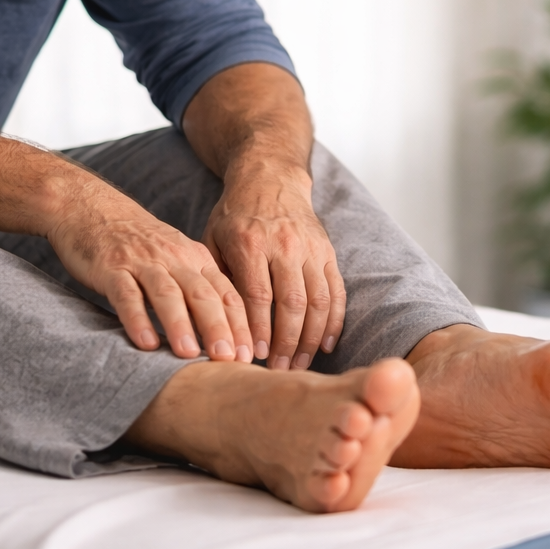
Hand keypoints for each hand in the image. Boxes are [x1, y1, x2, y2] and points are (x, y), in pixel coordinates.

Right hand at [47, 194, 253, 363]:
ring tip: (189, 355)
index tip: (249, 356)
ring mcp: (142, 262)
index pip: (226, 293)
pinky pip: (126, 294)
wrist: (93, 208)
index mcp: (196, 259)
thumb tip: (224, 337)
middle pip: (202, 294)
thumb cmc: (140, 245)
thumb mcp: (177, 259)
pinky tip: (145, 343)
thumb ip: (198, 290)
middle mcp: (174, 259)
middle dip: (219, 327)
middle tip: (229, 359)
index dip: (240, 325)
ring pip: (167, 293)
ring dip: (180, 324)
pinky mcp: (111, 268)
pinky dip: (136, 318)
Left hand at [203, 162, 345, 369]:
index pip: (258, 295)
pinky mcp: (328, 252)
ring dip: (310, 338)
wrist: (271, 179)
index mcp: (251, 242)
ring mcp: (311, 248)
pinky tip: (325, 344)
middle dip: (286, 342)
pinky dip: (333, 321)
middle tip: (278, 370)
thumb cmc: (235, 215)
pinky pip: (336, 291)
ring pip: (317, 301)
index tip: (255, 356)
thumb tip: (217, 324)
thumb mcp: (213, 237)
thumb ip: (217, 276)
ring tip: (299, 364)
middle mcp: (285, 244)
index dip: (259, 329)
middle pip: (291, 303)